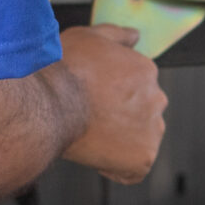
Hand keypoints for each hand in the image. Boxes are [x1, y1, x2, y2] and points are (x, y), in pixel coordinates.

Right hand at [58, 25, 165, 184]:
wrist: (48, 104)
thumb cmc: (61, 71)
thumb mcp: (87, 37)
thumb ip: (117, 35)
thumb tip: (135, 36)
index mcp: (146, 71)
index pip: (138, 87)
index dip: (112, 95)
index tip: (93, 99)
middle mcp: (156, 98)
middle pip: (143, 112)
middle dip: (121, 117)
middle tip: (90, 119)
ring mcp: (151, 129)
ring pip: (142, 139)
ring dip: (122, 141)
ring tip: (92, 137)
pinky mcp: (143, 158)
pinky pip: (133, 169)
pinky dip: (117, 168)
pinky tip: (95, 156)